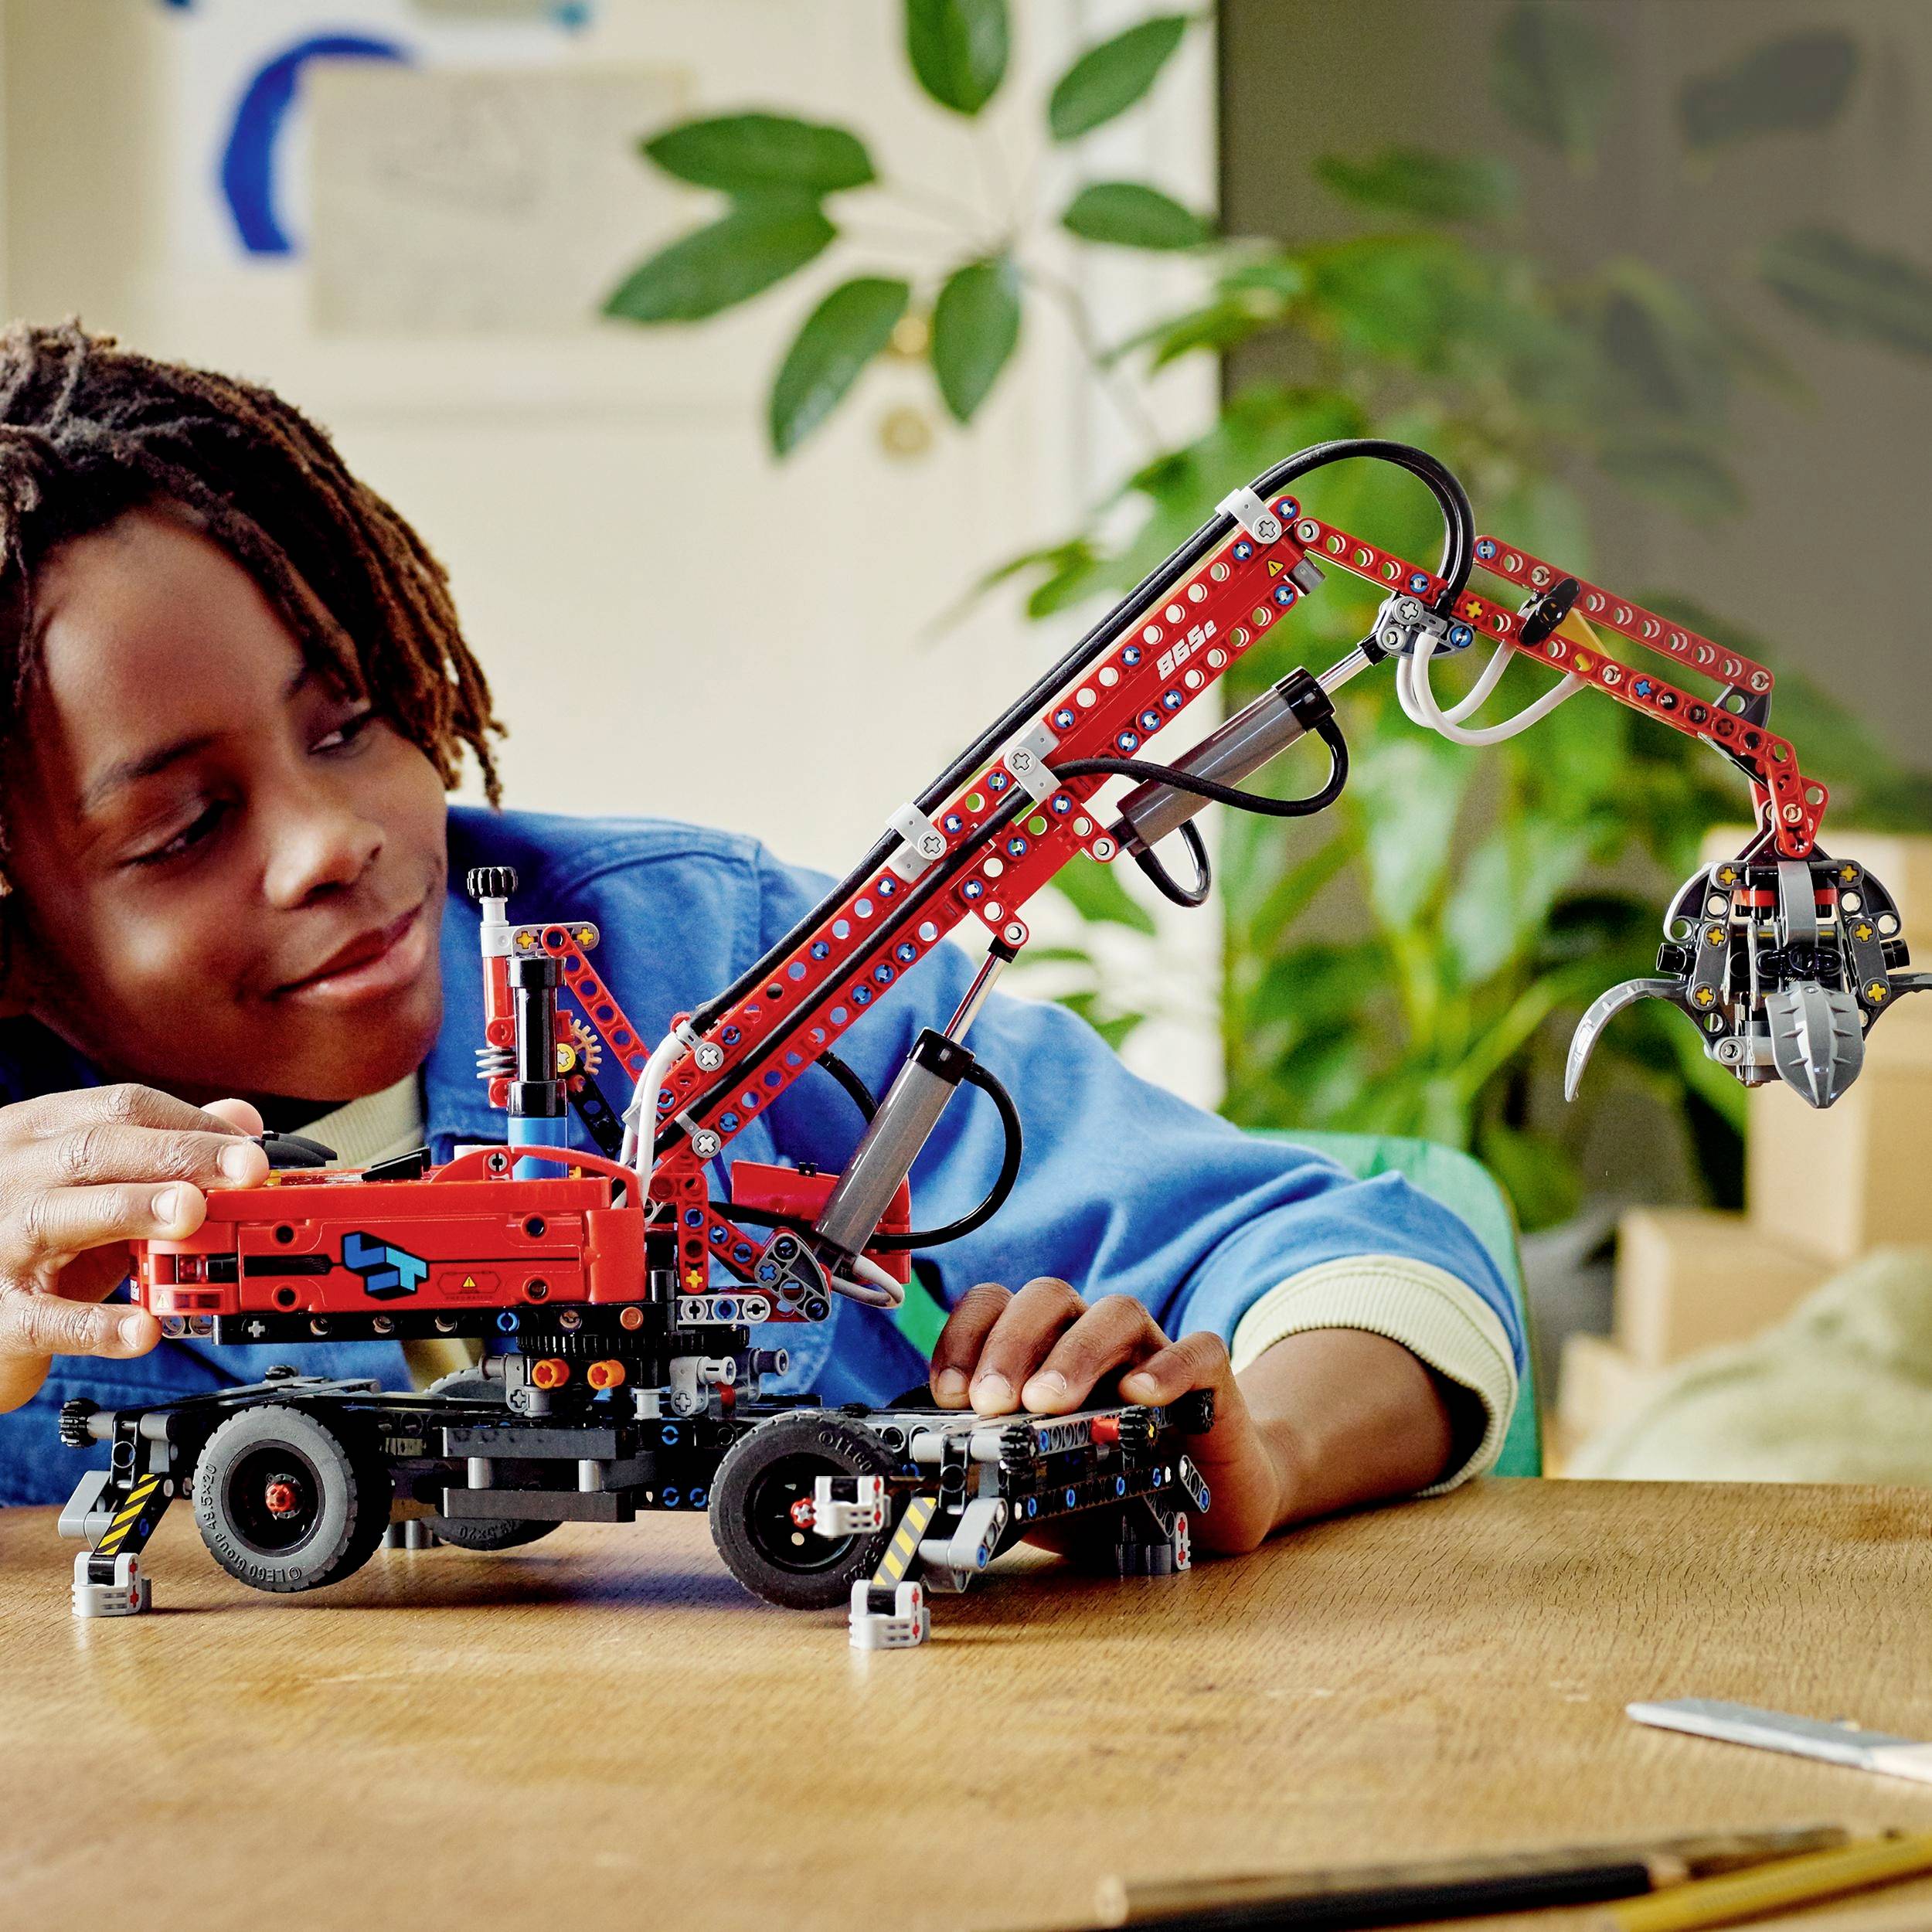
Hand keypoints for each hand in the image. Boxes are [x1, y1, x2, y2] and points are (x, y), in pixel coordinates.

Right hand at [0, 1084, 268, 1412]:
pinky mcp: (1, 1315)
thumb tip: (241, 1118)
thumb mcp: (99, 1187)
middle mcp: (13, 1180)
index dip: (192, 1124)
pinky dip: (97, 1324)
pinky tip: (144, 1328)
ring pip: (58, 1217)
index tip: (251, 1148)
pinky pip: (47, 1319)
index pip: (120, 1110)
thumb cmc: (35, 1240)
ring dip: (133, 1210)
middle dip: (179, 1156)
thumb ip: (166, 1152)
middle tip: (246, 1171)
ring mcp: (0, 1246)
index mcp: (39, 1137)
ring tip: (194, 1214)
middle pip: (96, 1151)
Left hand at [927, 1278, 1286, 1552]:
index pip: (994, 1307)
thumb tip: (945, 1483)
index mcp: (1043, 1352)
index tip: (949, 1393)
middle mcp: (1093, 1339)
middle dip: (1011, 1344)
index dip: (964, 1338)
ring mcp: (1152, 1352)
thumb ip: (1002, 1473)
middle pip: (1049, 1298)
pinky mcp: (1208, 1378)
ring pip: (1116, 1312)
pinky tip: (1140, 1395)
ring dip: (1076, 1352)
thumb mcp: (1042, 1485)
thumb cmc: (1114, 1489)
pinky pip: (1196, 1349)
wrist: (1206, 1511)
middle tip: (991, 1403)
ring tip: (1047, 1402)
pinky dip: (1166, 1367)